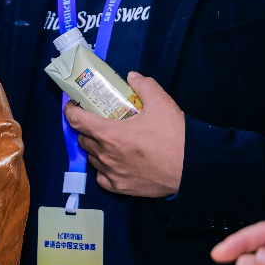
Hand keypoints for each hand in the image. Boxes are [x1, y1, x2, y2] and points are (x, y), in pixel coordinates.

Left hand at [63, 71, 183, 196]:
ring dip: (95, 148)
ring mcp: (111, 173)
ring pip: (92, 158)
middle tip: (98, 122)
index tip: (74, 106)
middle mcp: (105, 154)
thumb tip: (132, 77)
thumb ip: (144, 86)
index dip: (71, 110)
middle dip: (86, 129)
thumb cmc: (175, 137)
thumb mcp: (162, 103)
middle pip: (83, 139)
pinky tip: (115, 163)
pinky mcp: (120, 188)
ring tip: (109, 142)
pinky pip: (102, 177)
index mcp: (109, 133)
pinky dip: (104, 169)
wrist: (193, 169)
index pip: (76, 120)